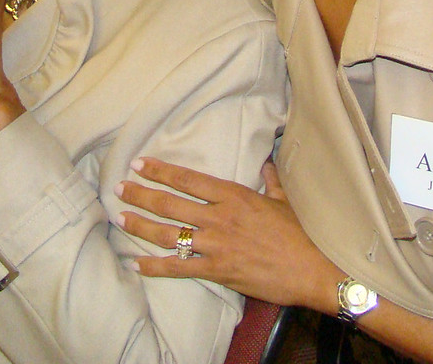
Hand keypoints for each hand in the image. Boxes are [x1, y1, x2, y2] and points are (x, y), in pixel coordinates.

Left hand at [116, 158, 340, 311]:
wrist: (313, 269)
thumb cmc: (301, 234)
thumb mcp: (285, 200)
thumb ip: (271, 179)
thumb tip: (267, 161)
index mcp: (234, 195)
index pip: (188, 179)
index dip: (161, 170)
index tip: (140, 164)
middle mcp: (220, 217)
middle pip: (170, 203)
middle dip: (141, 195)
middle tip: (119, 189)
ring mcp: (216, 245)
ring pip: (169, 233)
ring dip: (140, 226)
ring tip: (120, 218)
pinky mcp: (218, 271)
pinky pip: (179, 268)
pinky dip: (155, 266)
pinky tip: (138, 263)